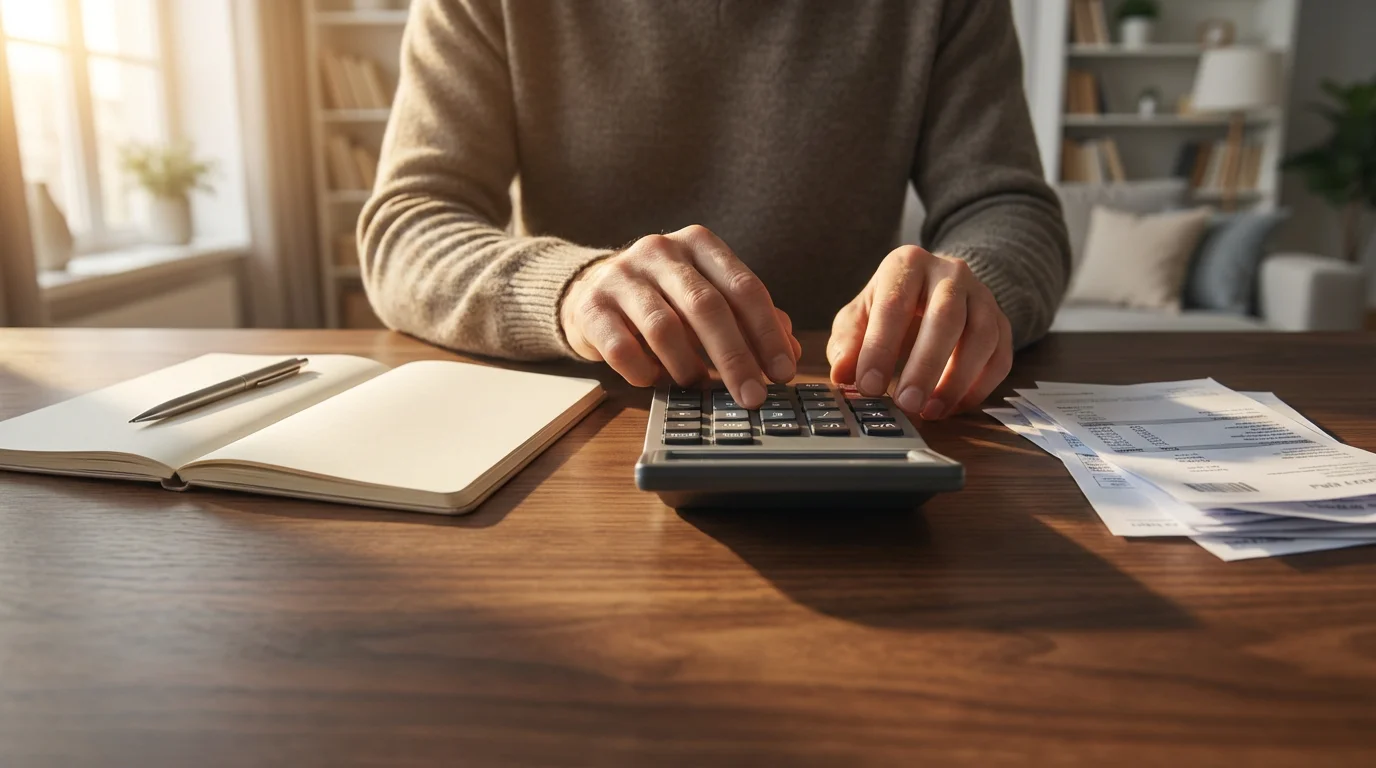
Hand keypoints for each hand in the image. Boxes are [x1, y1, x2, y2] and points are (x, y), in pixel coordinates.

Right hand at [559, 225, 801, 407]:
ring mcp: (622, 276)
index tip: (783, 372)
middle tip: (752, 397)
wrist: (590, 290)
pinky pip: (622, 348)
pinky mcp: (591, 306)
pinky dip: (644, 372)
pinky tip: (655, 379)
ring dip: (687, 366)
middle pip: (707, 307)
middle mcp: (660, 251)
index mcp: (699, 244)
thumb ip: (750, 320)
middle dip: (735, 358)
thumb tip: (791, 351)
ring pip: (664, 328)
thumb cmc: (664, 298)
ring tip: (699, 386)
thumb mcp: (709, 297)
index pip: (744, 288)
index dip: (767, 334)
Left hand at [827, 246, 1012, 419]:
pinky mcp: (1002, 322)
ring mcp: (982, 296)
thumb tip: (843, 374)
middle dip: (925, 366)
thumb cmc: (890, 305)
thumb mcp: (859, 316)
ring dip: (957, 380)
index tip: (869, 386)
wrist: (933, 289)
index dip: (880, 349)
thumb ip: (847, 343)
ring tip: (930, 411)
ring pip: (981, 337)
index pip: (894, 305)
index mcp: (907, 265)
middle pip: (946, 318)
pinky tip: (954, 406)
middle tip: (907, 404)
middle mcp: (950, 273)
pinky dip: (980, 387)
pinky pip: (1000, 356)